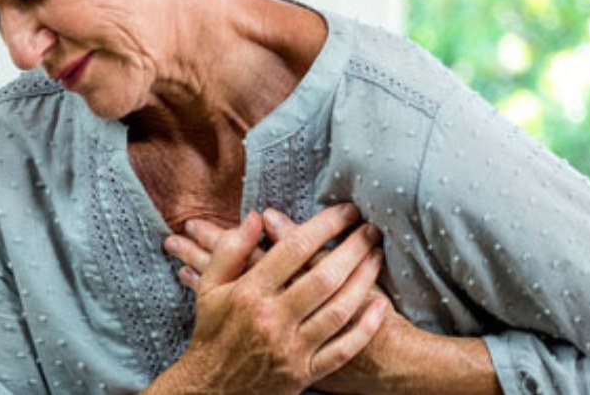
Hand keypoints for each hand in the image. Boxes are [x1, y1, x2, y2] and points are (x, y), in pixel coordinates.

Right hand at [152, 204, 386, 394]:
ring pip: (337, 311)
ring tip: (377, 256)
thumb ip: (230, 249)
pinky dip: (364, 329)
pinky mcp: (304, 373)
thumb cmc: (212, 331)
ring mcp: (290, 348)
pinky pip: (342, 350)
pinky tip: (379, 306)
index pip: (293, 250)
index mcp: (248, 292)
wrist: (210, 389)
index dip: (324, 226)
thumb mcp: (210, 286)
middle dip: (353, 249)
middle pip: (323, 278)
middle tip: (370, 229)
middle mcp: (271, 319)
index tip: (345, 212)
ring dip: (363, 280)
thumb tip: (256, 216)